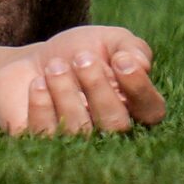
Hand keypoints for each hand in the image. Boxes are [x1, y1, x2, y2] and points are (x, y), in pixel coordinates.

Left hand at [0, 26, 166, 136]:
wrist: (31, 61)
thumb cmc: (79, 52)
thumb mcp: (110, 40)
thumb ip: (132, 48)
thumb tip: (141, 64)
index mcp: (135, 107)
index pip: (152, 111)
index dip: (138, 86)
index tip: (120, 59)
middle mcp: (111, 130)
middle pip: (116, 124)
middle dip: (98, 87)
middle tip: (81, 58)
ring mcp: (78, 141)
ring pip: (80, 130)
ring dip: (66, 91)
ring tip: (54, 66)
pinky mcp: (44, 143)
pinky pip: (47, 133)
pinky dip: (42, 105)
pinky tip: (38, 83)